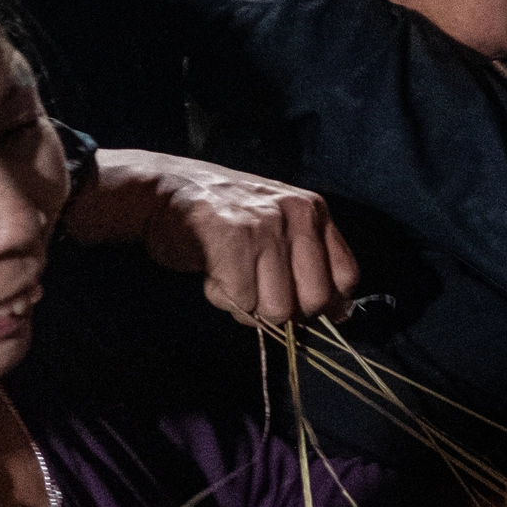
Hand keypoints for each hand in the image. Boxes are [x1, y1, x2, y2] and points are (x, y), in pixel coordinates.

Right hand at [61, 149, 359, 325]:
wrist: (160, 192)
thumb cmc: (222, 220)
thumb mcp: (278, 229)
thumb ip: (307, 263)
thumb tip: (337, 314)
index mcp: (313, 211)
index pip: (346, 276)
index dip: (326, 304)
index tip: (300, 307)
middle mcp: (296, 213)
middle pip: (313, 300)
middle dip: (283, 310)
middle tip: (254, 290)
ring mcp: (264, 223)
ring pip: (277, 308)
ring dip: (249, 306)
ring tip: (230, 277)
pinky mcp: (232, 237)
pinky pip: (242, 300)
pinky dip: (224, 297)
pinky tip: (212, 272)